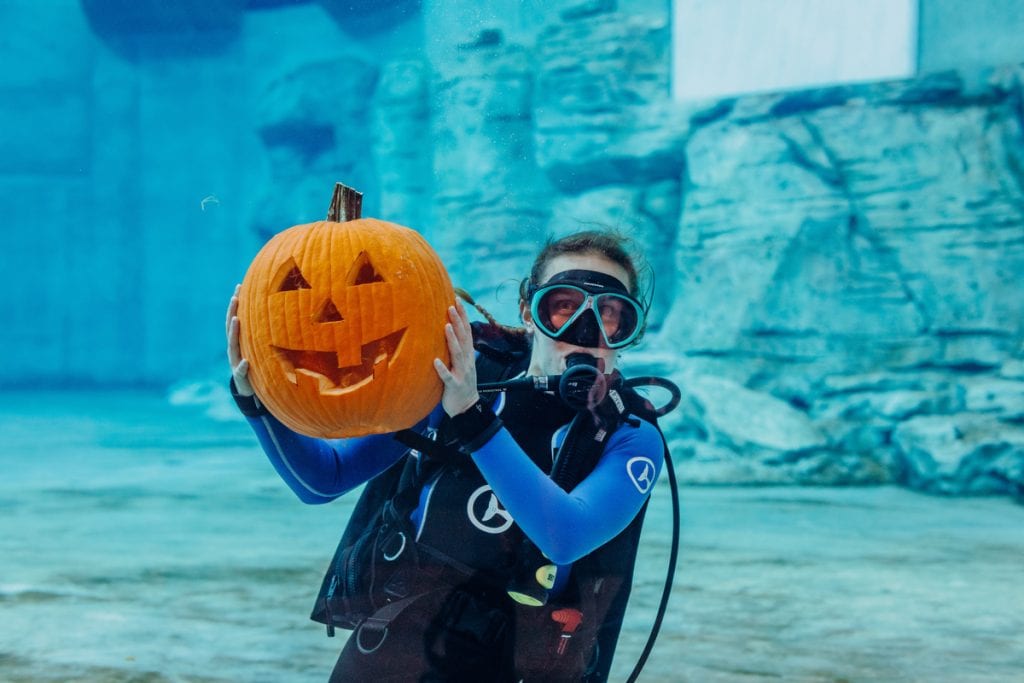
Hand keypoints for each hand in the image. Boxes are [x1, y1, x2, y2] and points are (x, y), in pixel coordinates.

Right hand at [226, 284, 253, 396]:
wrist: (248, 389)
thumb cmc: (257, 363)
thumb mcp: (259, 347)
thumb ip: (264, 332)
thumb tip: (281, 311)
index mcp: (239, 341)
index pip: (235, 319)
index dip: (236, 303)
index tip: (238, 286)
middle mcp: (235, 349)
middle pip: (231, 328)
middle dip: (232, 312)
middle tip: (234, 297)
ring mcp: (236, 361)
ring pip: (233, 346)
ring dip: (234, 332)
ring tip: (236, 320)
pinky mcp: (241, 377)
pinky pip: (241, 371)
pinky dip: (243, 366)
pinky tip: (246, 361)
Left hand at [433, 300, 478, 415]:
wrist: (467, 406)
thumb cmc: (460, 382)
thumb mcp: (460, 363)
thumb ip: (455, 348)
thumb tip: (446, 330)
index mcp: (467, 354)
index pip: (466, 331)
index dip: (462, 316)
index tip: (457, 300)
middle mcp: (466, 361)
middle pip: (463, 338)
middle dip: (458, 321)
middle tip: (451, 306)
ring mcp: (462, 373)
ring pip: (458, 353)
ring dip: (452, 340)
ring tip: (446, 326)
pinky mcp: (455, 385)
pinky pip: (448, 376)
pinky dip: (442, 369)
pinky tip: (435, 361)